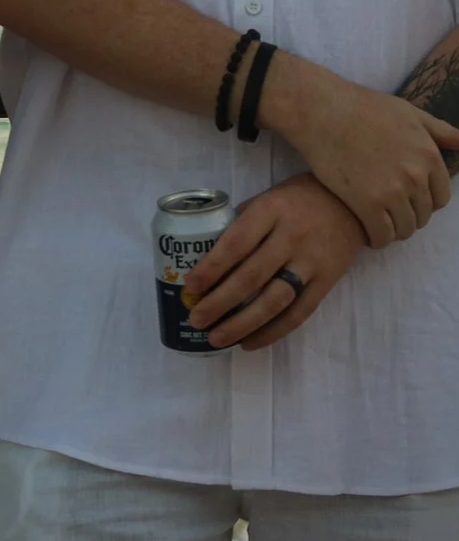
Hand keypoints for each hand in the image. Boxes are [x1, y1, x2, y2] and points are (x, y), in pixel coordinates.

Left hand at [182, 173, 365, 350]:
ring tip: (217, 338)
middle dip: (220, 302)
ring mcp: (311, 263)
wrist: (351, 204)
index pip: (235, 244)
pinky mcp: (327, 283)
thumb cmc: (297, 199)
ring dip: (243, 323)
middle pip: (251, 276)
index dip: (211, 267)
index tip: (189, 285)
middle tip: (196, 319)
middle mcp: (290, 238)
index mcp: (270, 212)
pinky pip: (299, 313)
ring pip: (274, 300)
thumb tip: (210, 256)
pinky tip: (250, 342)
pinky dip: (273, 331)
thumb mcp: (265, 198)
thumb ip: (242, 224)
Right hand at [275, 64, 458, 246]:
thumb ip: (439, 130)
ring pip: (404, 228)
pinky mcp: (365, 203)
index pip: (440, 198)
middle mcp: (415, 177)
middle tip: (388, 211)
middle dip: (408, 216)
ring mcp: (391, 192)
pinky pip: (381, 234)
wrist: (320, 110)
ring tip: (378, 222)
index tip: (407, 200)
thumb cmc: (362, 106)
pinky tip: (368, 233)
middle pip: (422, 215)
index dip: (424, 201)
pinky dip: (377, 238)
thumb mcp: (408, 111)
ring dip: (394, 230)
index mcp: (429, 156)